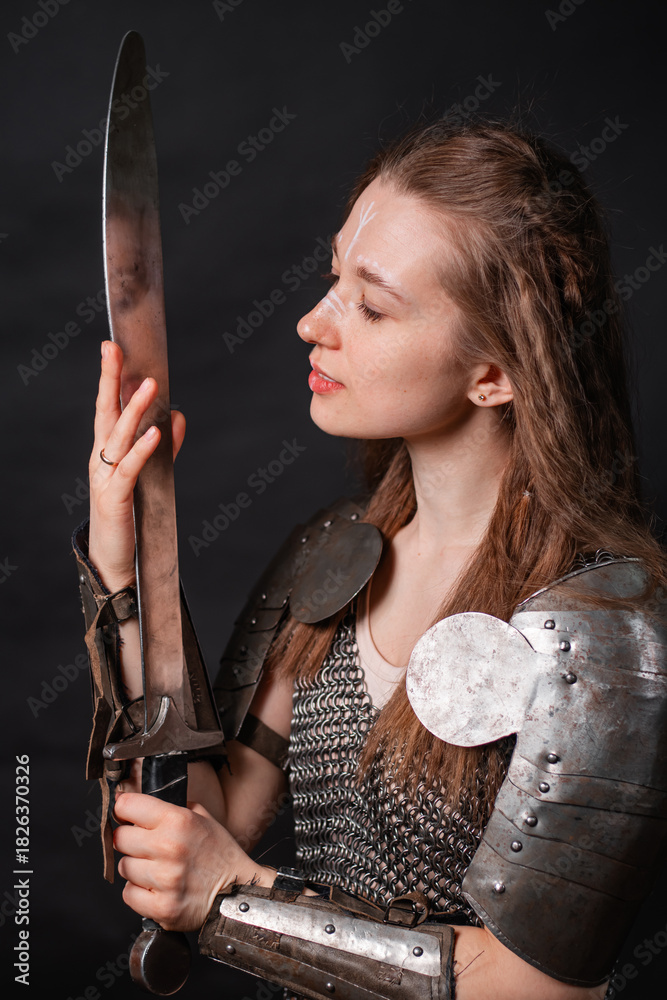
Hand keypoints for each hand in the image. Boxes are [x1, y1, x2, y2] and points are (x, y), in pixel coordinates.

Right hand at [88, 341, 185, 591]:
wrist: (114, 561)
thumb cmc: (128, 517)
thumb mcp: (148, 476)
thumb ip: (164, 447)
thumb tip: (179, 416)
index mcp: (108, 451)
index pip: (108, 407)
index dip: (110, 378)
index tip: (113, 348)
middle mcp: (102, 459)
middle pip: (105, 413)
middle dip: (110, 380)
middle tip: (114, 350)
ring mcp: (105, 478)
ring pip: (117, 437)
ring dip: (134, 410)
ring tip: (148, 386)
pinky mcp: (115, 498)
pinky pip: (130, 468)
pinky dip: (142, 449)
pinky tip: (155, 433)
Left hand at [113, 792, 274, 931]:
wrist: (238, 890)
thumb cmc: (219, 854)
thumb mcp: (202, 818)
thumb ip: (171, 808)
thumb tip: (136, 803)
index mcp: (178, 820)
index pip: (128, 805)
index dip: (123, 809)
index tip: (124, 814)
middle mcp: (169, 847)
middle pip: (120, 838)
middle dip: (129, 840)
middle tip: (143, 845)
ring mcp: (165, 879)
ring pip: (123, 867)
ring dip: (135, 868)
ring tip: (155, 869)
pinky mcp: (161, 907)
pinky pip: (128, 894)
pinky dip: (138, 892)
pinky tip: (155, 887)